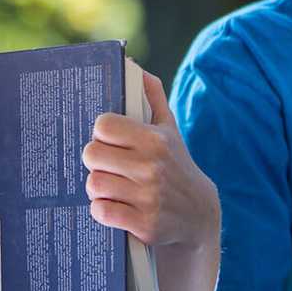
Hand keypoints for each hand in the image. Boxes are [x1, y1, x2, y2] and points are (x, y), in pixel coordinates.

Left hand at [82, 70, 218, 249]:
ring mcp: (148, 197)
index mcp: (155, 139)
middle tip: (107, 166)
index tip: (109, 141)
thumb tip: (133, 65)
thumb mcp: (169, 131)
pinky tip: (115, 207)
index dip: (102, 134)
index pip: (103, 125)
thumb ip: (152, 97)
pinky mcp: (144, 224)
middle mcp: (152, 166)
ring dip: (97, 186)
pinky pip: (101, 210)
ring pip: (93, 183)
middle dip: (96, 161)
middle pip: (91, 154)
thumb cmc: (176, 166)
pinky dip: (103, 210)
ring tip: (111, 186)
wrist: (200, 216)